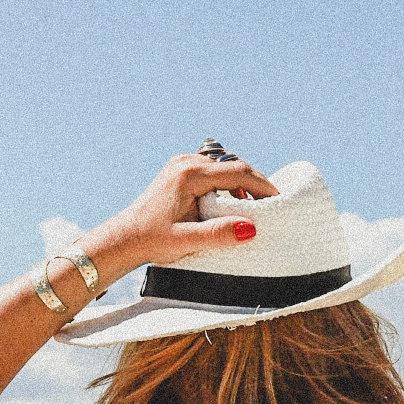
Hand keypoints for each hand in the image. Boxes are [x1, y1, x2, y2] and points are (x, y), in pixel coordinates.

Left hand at [85, 152, 278, 276]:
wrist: (124, 238)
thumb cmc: (152, 240)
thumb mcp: (186, 241)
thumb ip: (218, 234)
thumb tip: (251, 228)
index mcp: (189, 174)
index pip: (237, 172)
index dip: (261, 185)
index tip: (278, 200)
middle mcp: (185, 162)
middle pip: (232, 165)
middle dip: (254, 183)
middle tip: (271, 204)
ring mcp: (181, 164)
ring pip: (223, 167)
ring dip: (241, 182)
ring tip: (254, 205)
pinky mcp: (178, 171)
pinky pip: (212, 171)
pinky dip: (226, 183)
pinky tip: (230, 201)